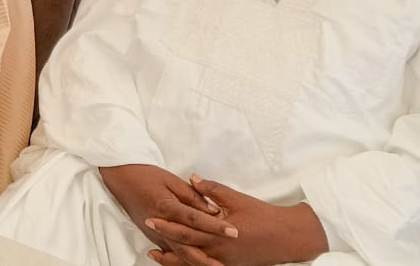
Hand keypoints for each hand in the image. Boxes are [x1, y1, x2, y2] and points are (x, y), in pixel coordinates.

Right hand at [99, 164, 231, 255]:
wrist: (120, 178)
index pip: (196, 220)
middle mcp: (160, 224)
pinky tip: (196, 264)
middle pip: (187, 246)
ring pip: (178, 254)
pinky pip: (170, 252)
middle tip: (227, 263)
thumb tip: (214, 210)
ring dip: (196, 262)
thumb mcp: (171, 180)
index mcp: (166, 206)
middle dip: (208, 256)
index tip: (234, 232)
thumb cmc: (146, 175)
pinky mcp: (152, 237)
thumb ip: (193, 196)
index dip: (216, 226)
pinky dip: (183, 260)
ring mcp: (154, 234)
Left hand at [147, 176, 328, 265]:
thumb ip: (211, 189)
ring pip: (192, 263)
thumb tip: (191, 178)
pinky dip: (190, 265)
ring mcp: (224, 262)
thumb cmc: (263, 216)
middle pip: (185, 247)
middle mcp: (219, 251)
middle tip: (147, 229)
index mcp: (219, 234)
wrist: (288, 238)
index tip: (150, 217)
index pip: (187, 229)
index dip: (167, 224)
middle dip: (164, 239)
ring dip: (173, 259)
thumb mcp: (236, 199)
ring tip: (155, 254)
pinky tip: (180, 261)